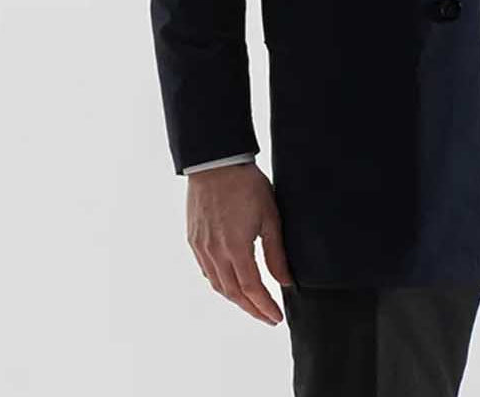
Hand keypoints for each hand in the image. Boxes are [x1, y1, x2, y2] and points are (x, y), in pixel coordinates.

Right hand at [186, 162, 292, 324]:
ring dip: (235, 299)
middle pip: (233, 293)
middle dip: (251, 309)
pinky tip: (230, 282)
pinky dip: (220, 283)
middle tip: (267, 317)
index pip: (252, 289)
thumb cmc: (246, 185)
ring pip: (218, 285)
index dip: (264, 307)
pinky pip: (206, 271)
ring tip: (252, 304)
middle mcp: (215, 253)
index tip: (276, 317)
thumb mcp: (270, 216)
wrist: (216, 163)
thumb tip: (285, 280)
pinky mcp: (194, 239)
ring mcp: (201, 247)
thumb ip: (276, 252)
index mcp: (236, 248)